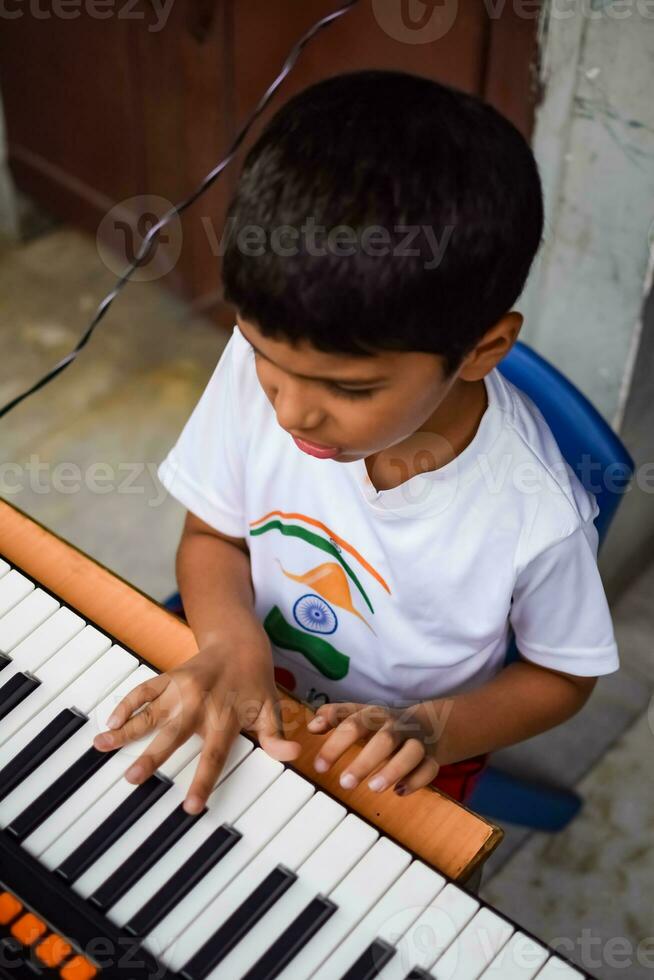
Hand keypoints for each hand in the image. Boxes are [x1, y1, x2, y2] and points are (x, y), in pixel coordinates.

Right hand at [93, 619, 300, 813]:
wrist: (239, 642)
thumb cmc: (255, 683)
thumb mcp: (270, 709)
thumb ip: (275, 736)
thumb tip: (295, 756)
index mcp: (225, 717)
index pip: (214, 755)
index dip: (203, 781)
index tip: (190, 806)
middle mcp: (200, 704)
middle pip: (174, 734)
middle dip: (152, 756)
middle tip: (132, 778)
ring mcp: (181, 689)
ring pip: (150, 712)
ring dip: (125, 729)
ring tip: (101, 744)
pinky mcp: (168, 677)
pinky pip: (144, 690)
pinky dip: (126, 703)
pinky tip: (111, 721)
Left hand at [307, 701, 440, 795]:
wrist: (429, 722)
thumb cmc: (382, 723)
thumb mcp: (358, 714)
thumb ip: (334, 717)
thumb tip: (311, 726)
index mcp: (375, 714)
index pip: (353, 723)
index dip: (335, 744)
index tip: (319, 766)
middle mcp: (396, 726)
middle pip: (383, 739)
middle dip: (364, 761)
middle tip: (344, 783)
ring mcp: (416, 741)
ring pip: (411, 752)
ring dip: (393, 770)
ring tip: (373, 788)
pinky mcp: (432, 757)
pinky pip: (429, 768)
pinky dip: (416, 780)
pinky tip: (400, 791)